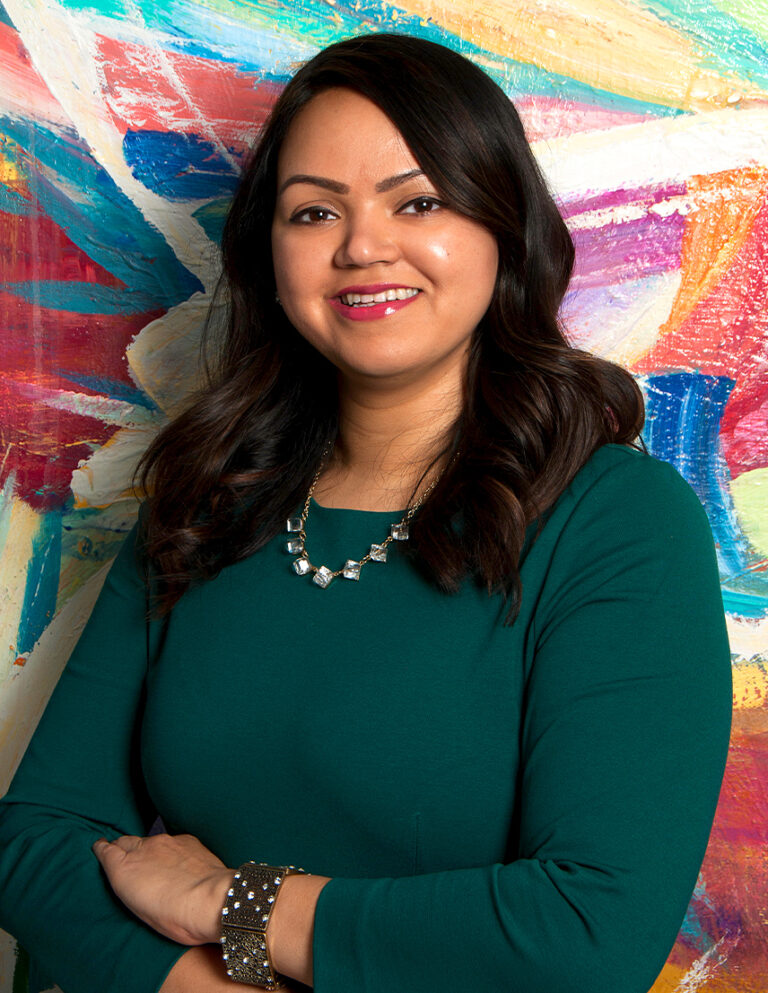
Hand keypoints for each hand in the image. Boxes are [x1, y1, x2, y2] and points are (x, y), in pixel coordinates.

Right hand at [93, 832, 232, 945]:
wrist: (208, 900)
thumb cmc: (173, 916)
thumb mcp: (138, 909)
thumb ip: (129, 886)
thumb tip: (131, 877)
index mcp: (123, 869)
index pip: (105, 850)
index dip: (103, 849)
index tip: (101, 849)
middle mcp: (142, 849)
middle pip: (125, 841)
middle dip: (122, 847)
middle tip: (123, 857)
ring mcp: (165, 841)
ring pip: (149, 842)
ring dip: (149, 851)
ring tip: (156, 867)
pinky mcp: (185, 839)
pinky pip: (172, 842)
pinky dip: (170, 851)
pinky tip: (179, 866)